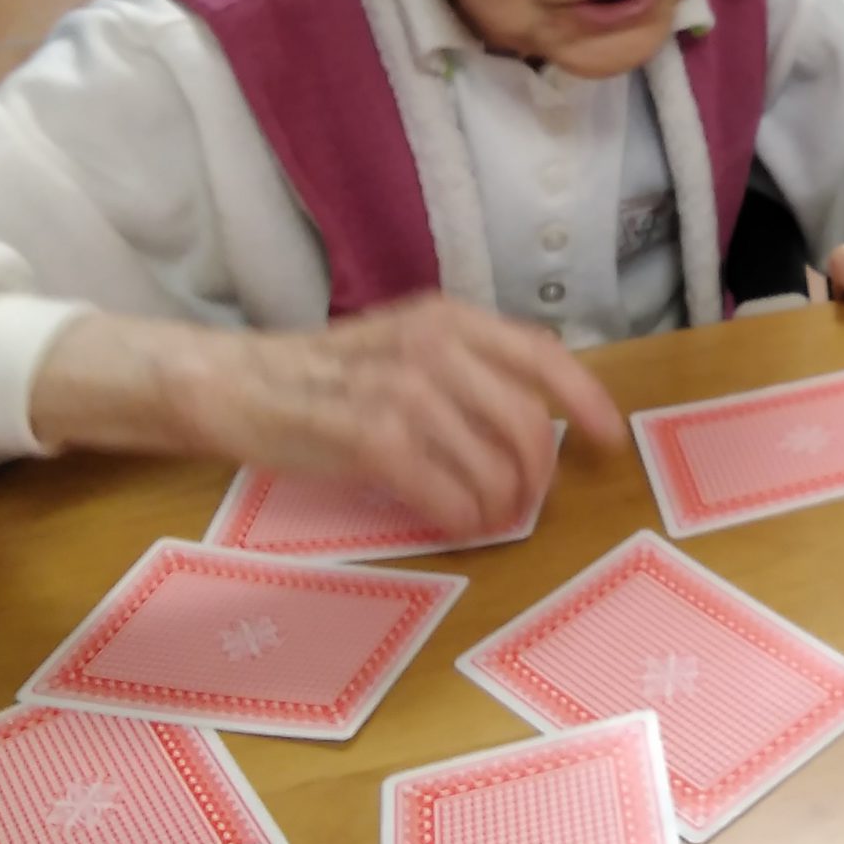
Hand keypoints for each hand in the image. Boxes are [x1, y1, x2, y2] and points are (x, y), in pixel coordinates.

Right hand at [32, 297, 624, 539]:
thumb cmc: (324, 375)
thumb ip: (466, 367)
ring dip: (502, 504)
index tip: (607, 441)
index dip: (585, 400)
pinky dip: (464, 517)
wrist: (235, 384)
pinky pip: (447, 491)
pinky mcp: (371, 438)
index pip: (542, 355)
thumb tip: (534, 420)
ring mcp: (403, 391)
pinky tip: (459, 524)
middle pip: (526, 421)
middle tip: (528, 502)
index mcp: (448, 318)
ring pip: (492, 463)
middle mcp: (433, 346)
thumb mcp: (404, 345)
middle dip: (539, 472)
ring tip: (491, 519)